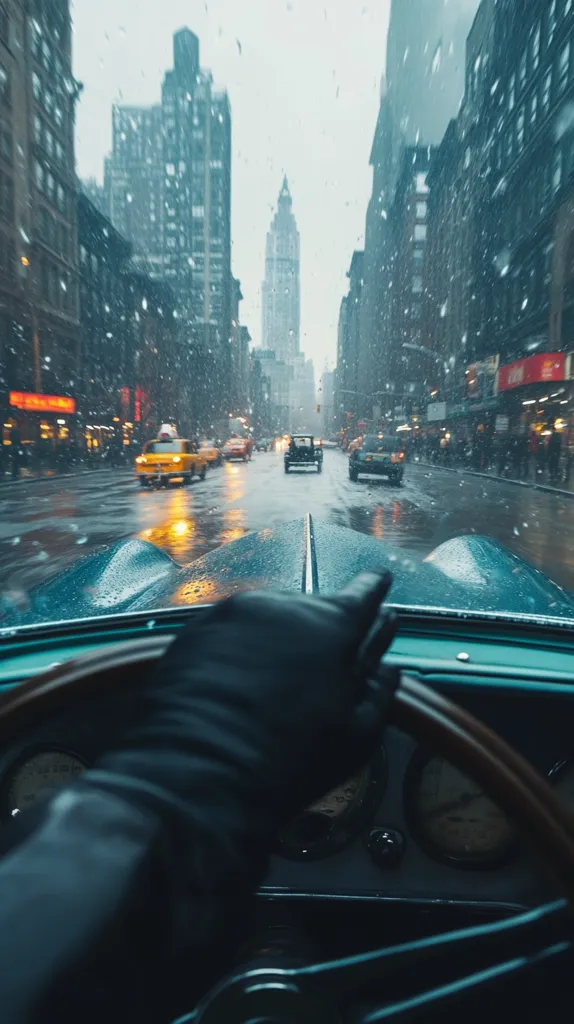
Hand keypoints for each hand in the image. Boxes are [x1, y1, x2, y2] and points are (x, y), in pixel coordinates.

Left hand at [93, 572, 397, 848]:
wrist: (198, 771)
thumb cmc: (287, 761)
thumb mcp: (355, 737)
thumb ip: (378, 692)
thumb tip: (387, 670)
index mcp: (334, 626)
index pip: (365, 593)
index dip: (374, 589)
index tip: (378, 580)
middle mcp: (287, 605)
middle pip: (316, 608)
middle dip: (321, 631)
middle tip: (317, 667)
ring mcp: (238, 610)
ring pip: (272, 616)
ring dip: (279, 637)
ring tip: (273, 682)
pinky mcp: (199, 625)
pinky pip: (234, 628)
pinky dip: (242, 646)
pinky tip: (240, 682)